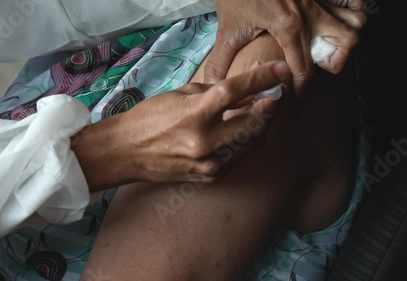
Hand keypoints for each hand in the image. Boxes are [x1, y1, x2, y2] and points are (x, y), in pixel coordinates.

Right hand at [73, 61, 291, 191]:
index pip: (235, 91)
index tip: (280, 70)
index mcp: (193, 113)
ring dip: (262, 125)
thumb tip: (247, 96)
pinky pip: (239, 157)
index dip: (261, 78)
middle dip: (271, 107)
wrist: (127, 152)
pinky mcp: (210, 176)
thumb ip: (217, 94)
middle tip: (277, 94)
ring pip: (252, 143)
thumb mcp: (183, 95)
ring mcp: (208, 163)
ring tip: (263, 111)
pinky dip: (247, 142)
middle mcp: (204, 141)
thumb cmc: (151, 117)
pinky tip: (246, 130)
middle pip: (253, 123)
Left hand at [204, 0, 365, 91]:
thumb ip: (221, 59)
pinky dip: (350, 12)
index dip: (303, 93)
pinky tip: (334, 21)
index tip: (298, 103)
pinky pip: (352, 1)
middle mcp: (310, 12)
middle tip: (318, 64)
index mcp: (289, 26)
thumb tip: (214, 84)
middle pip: (347, 43)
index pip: (305, 70)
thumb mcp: (228, 27)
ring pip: (356, 20)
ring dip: (346, 36)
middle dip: (336, 61)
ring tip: (326, 43)